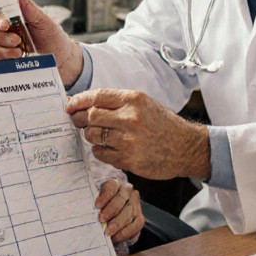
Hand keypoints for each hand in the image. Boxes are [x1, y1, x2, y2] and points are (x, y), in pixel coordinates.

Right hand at [0, 0, 83, 85]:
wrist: (61, 59)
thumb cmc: (53, 37)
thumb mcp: (45, 22)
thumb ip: (31, 10)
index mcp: (11, 17)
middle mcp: (3, 30)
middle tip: (15, 37)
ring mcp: (1, 46)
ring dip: (3, 47)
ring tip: (19, 50)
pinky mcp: (3, 61)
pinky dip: (2, 58)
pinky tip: (14, 59)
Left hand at [67, 89, 210, 180]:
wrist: (185, 147)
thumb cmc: (163, 124)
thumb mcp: (144, 104)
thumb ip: (118, 103)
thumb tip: (87, 104)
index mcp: (134, 100)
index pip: (97, 96)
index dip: (79, 101)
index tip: (70, 105)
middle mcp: (130, 118)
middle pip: (90, 116)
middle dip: (79, 119)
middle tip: (77, 121)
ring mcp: (128, 140)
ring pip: (92, 135)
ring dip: (90, 135)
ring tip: (97, 135)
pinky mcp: (128, 159)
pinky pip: (100, 153)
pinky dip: (99, 150)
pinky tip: (107, 148)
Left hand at [94, 179, 143, 242]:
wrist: (106, 226)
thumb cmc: (97, 213)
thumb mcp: (93, 207)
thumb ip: (91, 206)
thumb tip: (84, 210)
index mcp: (114, 185)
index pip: (112, 186)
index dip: (105, 195)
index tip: (97, 205)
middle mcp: (127, 192)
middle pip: (122, 198)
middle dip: (111, 210)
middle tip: (101, 220)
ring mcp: (135, 205)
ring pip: (129, 212)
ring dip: (118, 223)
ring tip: (108, 232)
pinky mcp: (139, 219)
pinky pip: (136, 225)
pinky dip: (125, 233)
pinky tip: (115, 237)